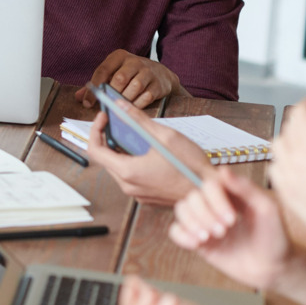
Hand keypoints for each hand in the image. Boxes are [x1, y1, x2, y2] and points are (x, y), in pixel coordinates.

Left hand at [74, 50, 180, 108]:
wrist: (160, 74)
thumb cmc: (131, 74)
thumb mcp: (114, 73)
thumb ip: (97, 84)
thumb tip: (79, 97)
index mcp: (119, 56)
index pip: (103, 70)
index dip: (93, 87)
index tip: (87, 103)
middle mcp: (134, 61)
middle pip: (119, 79)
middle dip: (112, 94)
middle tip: (108, 104)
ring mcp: (148, 72)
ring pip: (134, 88)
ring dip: (125, 100)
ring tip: (121, 106)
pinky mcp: (157, 84)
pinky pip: (145, 97)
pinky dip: (137, 105)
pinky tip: (132, 107)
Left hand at [86, 103, 211, 204]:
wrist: (210, 192)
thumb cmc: (191, 166)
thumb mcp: (165, 136)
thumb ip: (138, 120)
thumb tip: (121, 107)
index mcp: (128, 171)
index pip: (95, 150)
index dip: (95, 130)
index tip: (103, 117)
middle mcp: (129, 186)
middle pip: (106, 159)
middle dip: (108, 138)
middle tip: (118, 122)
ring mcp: (138, 194)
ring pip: (119, 168)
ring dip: (121, 150)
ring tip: (135, 134)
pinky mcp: (147, 197)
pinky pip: (131, 177)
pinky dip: (133, 161)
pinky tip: (147, 151)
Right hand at [170, 170, 294, 289]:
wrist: (273, 269)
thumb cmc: (274, 237)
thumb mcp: (266, 209)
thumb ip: (246, 188)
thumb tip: (223, 170)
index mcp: (231, 194)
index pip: (209, 184)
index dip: (215, 199)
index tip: (232, 218)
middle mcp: (215, 205)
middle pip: (192, 197)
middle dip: (205, 214)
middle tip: (224, 231)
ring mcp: (206, 223)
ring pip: (181, 210)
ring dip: (192, 223)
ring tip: (209, 237)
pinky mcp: (199, 241)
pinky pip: (176, 231)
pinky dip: (181, 235)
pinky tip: (197, 243)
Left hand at [270, 94, 305, 252]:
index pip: (300, 110)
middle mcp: (294, 157)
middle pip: (289, 125)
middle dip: (303, 119)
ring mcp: (286, 174)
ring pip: (278, 143)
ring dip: (291, 137)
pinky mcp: (283, 190)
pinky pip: (275, 165)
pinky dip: (284, 159)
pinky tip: (301, 164)